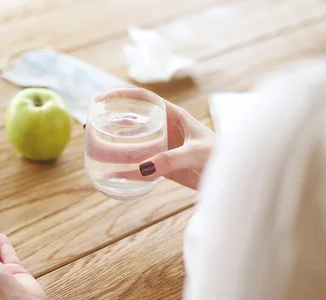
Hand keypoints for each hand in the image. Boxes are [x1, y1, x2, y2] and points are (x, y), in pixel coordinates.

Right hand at [100, 88, 215, 189]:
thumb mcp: (196, 154)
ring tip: (95, 145)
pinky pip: (141, 165)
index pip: (145, 99)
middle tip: (91, 123)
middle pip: (135, 120)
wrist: (234, 179)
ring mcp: (164, 148)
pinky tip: (113, 172)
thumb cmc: (221, 158)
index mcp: (175, 116)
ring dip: (116, 143)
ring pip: (135, 142)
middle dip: (113, 120)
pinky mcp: (165, 167)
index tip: (102, 98)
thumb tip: (142, 168)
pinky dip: (126, 168)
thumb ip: (170, 160)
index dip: (122, 95)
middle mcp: (167, 129)